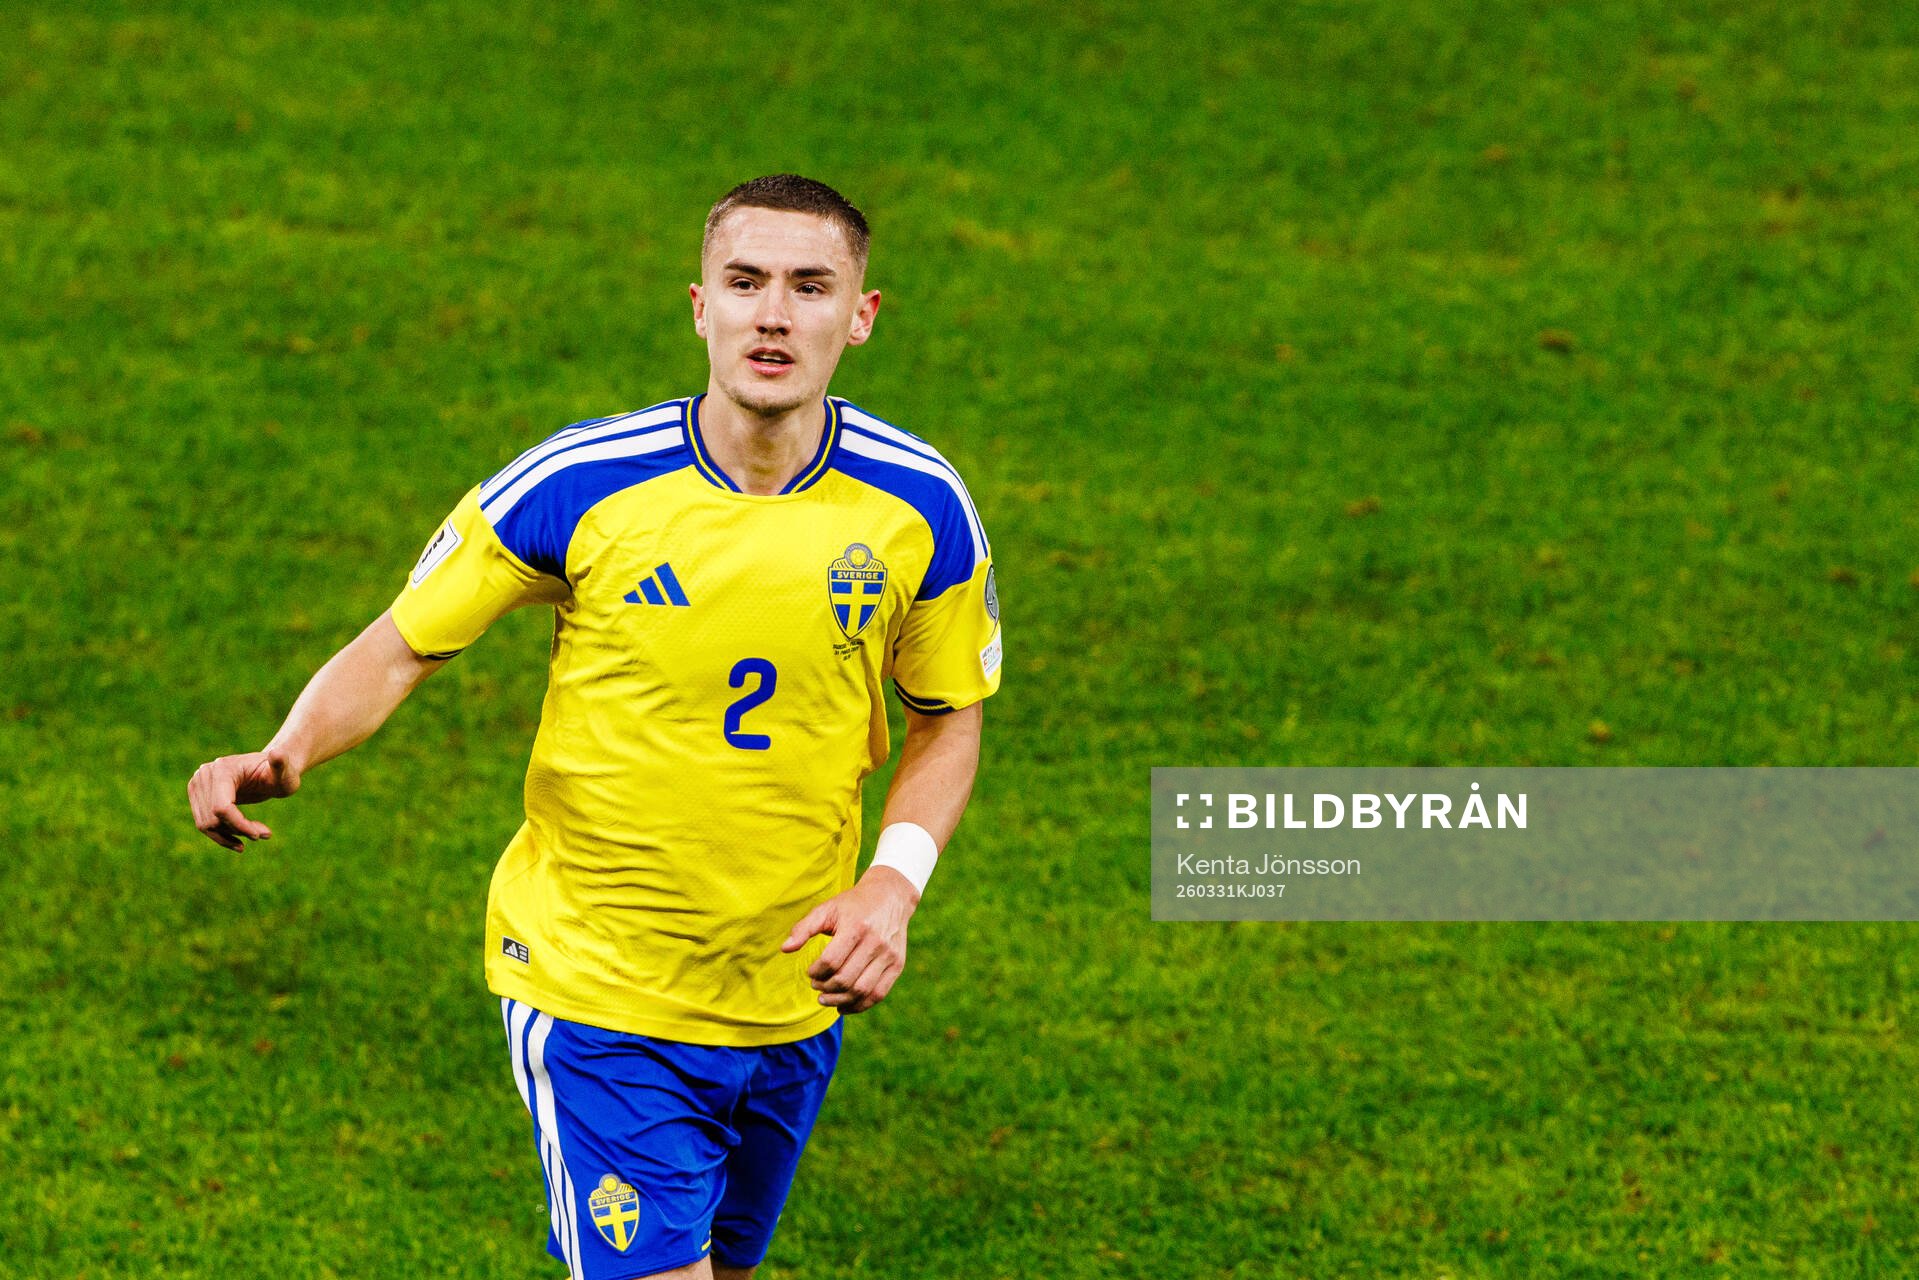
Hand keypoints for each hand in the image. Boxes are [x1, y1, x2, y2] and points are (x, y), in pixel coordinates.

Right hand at [188, 748, 300, 850]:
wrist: (270, 771)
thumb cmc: (281, 773)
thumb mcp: (286, 772)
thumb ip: (282, 764)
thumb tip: (277, 753)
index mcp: (222, 769)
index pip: (221, 807)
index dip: (239, 825)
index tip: (260, 834)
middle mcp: (204, 775)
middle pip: (213, 817)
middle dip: (238, 830)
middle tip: (264, 834)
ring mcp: (197, 784)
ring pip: (206, 824)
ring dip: (230, 836)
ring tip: (256, 835)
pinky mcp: (198, 795)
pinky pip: (203, 823)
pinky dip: (221, 836)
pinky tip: (239, 843)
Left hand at [780, 867, 920, 1013]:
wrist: (890, 897)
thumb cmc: (852, 905)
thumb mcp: (827, 909)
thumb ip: (804, 928)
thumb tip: (785, 949)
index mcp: (856, 927)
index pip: (831, 961)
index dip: (816, 972)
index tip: (810, 972)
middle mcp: (875, 942)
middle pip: (846, 979)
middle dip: (825, 988)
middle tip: (816, 986)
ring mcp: (889, 955)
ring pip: (862, 990)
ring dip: (839, 1001)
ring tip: (825, 998)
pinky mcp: (897, 965)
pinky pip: (878, 994)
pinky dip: (860, 1006)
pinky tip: (844, 1006)